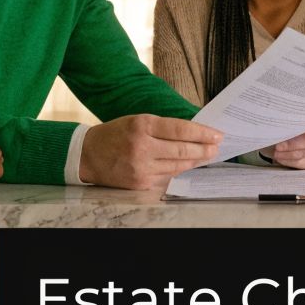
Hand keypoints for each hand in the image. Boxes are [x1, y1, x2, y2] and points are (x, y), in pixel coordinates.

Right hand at [78, 114, 220, 189]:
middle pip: (182, 149)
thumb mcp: (136, 121)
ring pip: (178, 164)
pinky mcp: (141, 182)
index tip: (217, 134)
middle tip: (217, 146)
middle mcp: (142, 146)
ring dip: (196, 160)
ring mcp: (141, 167)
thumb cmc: (115, 134)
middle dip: (204, 148)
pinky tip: (189, 164)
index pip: (180, 129)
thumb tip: (192, 133)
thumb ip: (162, 127)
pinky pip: (168, 175)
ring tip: (208, 155)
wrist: (87, 155)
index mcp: (142, 125)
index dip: (202, 133)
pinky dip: (180, 169)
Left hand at [267, 124, 304, 168]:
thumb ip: (291, 121)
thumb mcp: (288, 120)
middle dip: (294, 145)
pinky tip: (280, 158)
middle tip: (279, 145)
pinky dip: (289, 161)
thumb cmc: (286, 125)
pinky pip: (301, 163)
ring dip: (288, 154)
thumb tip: (285, 122)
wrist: (282, 135)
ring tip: (276, 152)